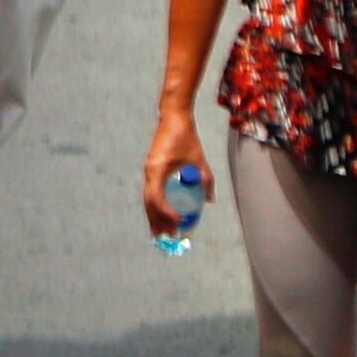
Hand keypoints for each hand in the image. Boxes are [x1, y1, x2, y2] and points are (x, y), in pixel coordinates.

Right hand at [141, 108, 206, 234]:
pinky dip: (154, 204)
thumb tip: (208, 201)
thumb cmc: (186, 138)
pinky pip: (150, 191)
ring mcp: (148, 170)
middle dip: (156, 221)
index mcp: (157, 170)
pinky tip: (161, 213)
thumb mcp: (200, 160)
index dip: (166, 213)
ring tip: (159, 232)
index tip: (177, 223)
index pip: (157, 198)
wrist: (173, 118)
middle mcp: (149, 172)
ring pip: (147, 199)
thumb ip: (205, 180)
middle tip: (165, 237)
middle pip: (148, 202)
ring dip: (153, 215)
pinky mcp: (151, 168)